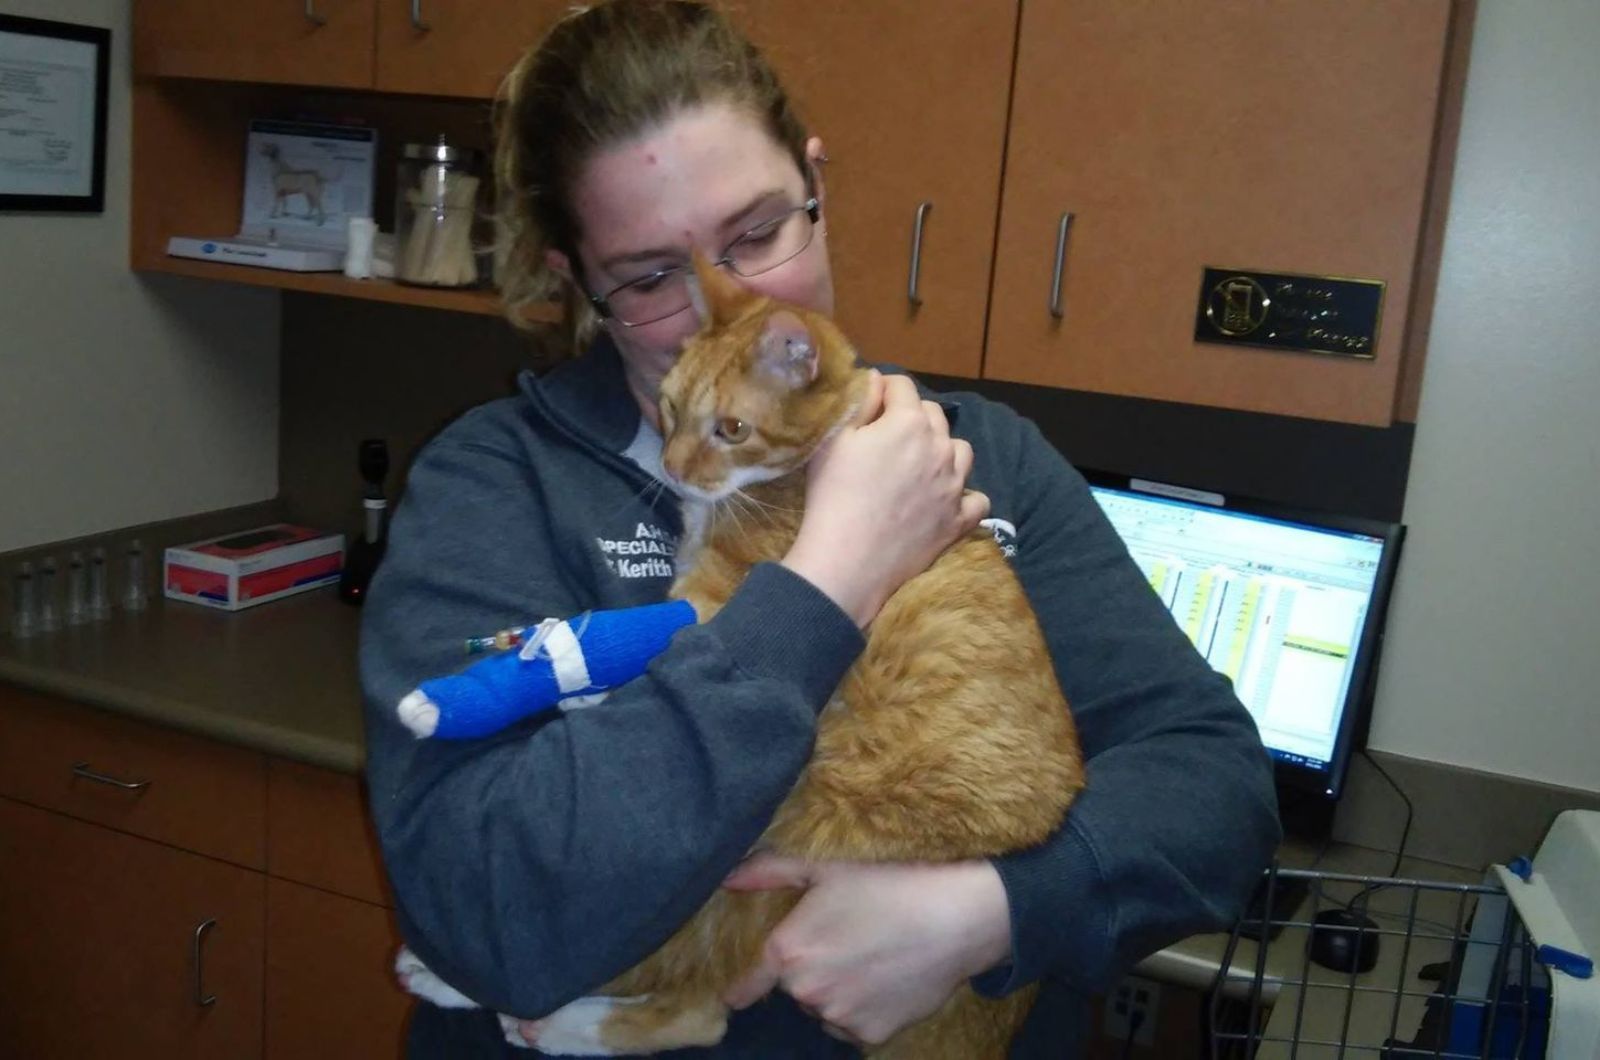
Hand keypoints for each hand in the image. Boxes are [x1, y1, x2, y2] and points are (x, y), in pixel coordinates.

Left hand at [721, 856, 1012, 1046]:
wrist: (953, 917)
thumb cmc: (887, 884)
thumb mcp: (824, 868)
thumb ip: (770, 872)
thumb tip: (728, 877)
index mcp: (789, 952)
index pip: (749, 984)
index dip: (742, 987)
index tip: (736, 995)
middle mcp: (807, 992)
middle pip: (796, 988)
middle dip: (811, 969)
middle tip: (845, 940)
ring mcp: (840, 1017)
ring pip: (825, 1007)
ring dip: (837, 990)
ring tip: (871, 956)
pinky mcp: (872, 1035)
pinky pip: (854, 1024)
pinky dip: (863, 1008)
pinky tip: (886, 979)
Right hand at [783, 371, 989, 626]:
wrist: (849, 559)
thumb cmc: (833, 495)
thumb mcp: (834, 439)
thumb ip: (860, 402)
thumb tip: (876, 379)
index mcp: (908, 422)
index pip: (902, 386)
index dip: (884, 389)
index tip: (870, 403)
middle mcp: (941, 447)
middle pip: (933, 415)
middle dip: (912, 417)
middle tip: (887, 437)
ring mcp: (955, 485)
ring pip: (961, 452)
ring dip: (943, 451)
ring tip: (920, 465)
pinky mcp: (958, 520)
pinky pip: (976, 500)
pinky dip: (964, 496)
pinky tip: (946, 500)